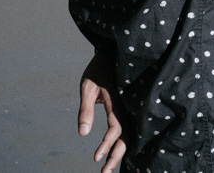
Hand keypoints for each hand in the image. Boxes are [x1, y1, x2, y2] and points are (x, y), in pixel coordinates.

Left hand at [78, 50, 127, 172]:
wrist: (111, 52)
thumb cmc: (97, 69)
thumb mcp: (87, 87)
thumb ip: (85, 110)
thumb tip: (82, 134)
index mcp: (117, 102)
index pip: (116, 129)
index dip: (106, 145)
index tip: (95, 157)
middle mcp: (127, 107)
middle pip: (127, 137)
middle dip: (116, 156)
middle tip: (104, 172)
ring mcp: (130, 107)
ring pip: (130, 134)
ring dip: (120, 151)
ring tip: (107, 167)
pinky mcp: (129, 107)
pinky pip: (130, 128)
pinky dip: (124, 142)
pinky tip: (116, 151)